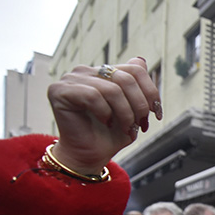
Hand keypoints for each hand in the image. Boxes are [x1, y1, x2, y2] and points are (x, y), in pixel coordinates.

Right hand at [47, 57, 161, 175]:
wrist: (90, 155)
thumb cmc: (110, 134)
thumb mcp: (132, 110)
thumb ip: (136, 85)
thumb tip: (140, 59)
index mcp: (103, 72)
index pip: (134, 70)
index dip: (150, 91)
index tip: (156, 113)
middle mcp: (86, 71)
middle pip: (126, 79)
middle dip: (139, 105)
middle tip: (141, 124)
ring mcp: (71, 79)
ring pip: (112, 89)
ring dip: (125, 113)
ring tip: (126, 128)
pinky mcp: (59, 91)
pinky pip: (92, 96)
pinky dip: (105, 112)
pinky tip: (106, 122)